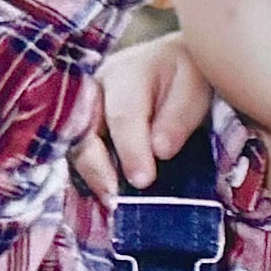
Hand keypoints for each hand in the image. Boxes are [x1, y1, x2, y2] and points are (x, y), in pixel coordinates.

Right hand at [70, 32, 213, 200]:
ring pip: (76, 148)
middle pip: (85, 134)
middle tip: (115, 199)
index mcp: (125, 73)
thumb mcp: (194, 91)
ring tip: (111, 203)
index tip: (143, 180)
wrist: (173, 67)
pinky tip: (107, 196)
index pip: (123, 116)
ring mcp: (84, 111)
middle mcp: (94, 91)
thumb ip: (177, 119)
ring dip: (92, 178)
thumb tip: (159, 151)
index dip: (131, 150)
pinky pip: (80, 157)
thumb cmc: (187, 78)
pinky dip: (92, 178)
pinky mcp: (83, 130)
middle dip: (98, 169)